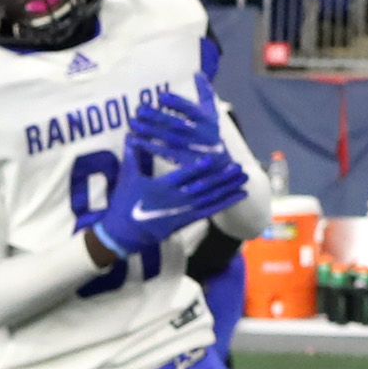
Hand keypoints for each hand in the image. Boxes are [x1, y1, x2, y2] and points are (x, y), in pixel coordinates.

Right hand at [89, 147, 248, 262]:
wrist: (123, 233)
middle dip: (222, 177)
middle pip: (203, 187)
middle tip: (239, 166)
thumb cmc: (124, 203)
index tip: (213, 158)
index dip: (198, 168)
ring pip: (210, 199)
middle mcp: (175, 200)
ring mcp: (182, 212)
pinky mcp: (186, 220)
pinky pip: (210, 211)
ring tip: (244, 177)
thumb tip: (131, 134)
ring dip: (228, 188)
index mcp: (160, 187)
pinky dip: (225, 203)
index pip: (183, 176)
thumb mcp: (127, 178)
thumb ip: (133, 156)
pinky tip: (240, 195)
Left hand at [129, 86, 225, 166]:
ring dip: (148, 130)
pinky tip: (134, 139)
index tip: (161, 96)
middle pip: (175, 123)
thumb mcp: (213, 112)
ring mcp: (190, 148)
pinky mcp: (182, 160)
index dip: (176, 102)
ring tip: (133, 123)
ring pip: (166, 138)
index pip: (190, 108)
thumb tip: (197, 73)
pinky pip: (162, 152)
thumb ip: (205, 92)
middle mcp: (199, 133)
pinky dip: (147, 146)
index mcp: (206, 118)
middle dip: (157, 116)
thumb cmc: (211, 131)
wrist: (220, 162)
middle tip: (139, 109)